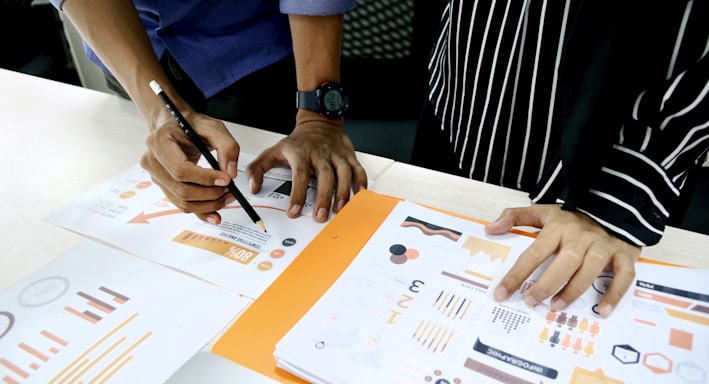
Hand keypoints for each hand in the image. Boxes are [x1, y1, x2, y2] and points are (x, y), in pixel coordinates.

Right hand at [140, 110, 240, 223]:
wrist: (175, 125)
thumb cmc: (191, 125)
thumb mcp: (213, 127)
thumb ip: (227, 147)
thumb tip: (230, 173)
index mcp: (159, 142)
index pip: (181, 169)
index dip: (205, 179)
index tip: (226, 180)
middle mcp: (152, 161)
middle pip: (181, 189)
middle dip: (210, 194)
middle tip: (230, 190)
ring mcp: (156, 176)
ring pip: (182, 201)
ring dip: (208, 205)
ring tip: (227, 197)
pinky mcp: (164, 186)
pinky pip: (181, 204)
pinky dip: (200, 211)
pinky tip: (215, 214)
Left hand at [246, 112, 367, 222]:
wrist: (318, 122)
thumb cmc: (297, 143)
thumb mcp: (273, 151)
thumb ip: (258, 169)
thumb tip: (253, 187)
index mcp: (300, 153)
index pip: (299, 175)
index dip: (297, 194)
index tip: (294, 211)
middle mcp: (320, 153)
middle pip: (324, 175)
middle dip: (323, 197)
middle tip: (321, 216)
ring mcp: (336, 154)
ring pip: (343, 172)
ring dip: (343, 192)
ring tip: (340, 209)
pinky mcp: (349, 155)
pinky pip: (357, 169)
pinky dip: (360, 182)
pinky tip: (359, 196)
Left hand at [486, 204, 639, 316]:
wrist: (614, 205)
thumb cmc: (573, 216)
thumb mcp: (543, 211)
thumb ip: (515, 217)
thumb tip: (490, 229)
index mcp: (559, 227)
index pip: (534, 253)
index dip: (516, 274)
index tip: (501, 293)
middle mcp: (581, 237)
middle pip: (565, 261)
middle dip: (547, 284)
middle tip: (532, 301)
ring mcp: (604, 245)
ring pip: (591, 269)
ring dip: (574, 290)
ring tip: (557, 306)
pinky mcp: (624, 254)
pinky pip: (624, 276)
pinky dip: (615, 293)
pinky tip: (603, 310)